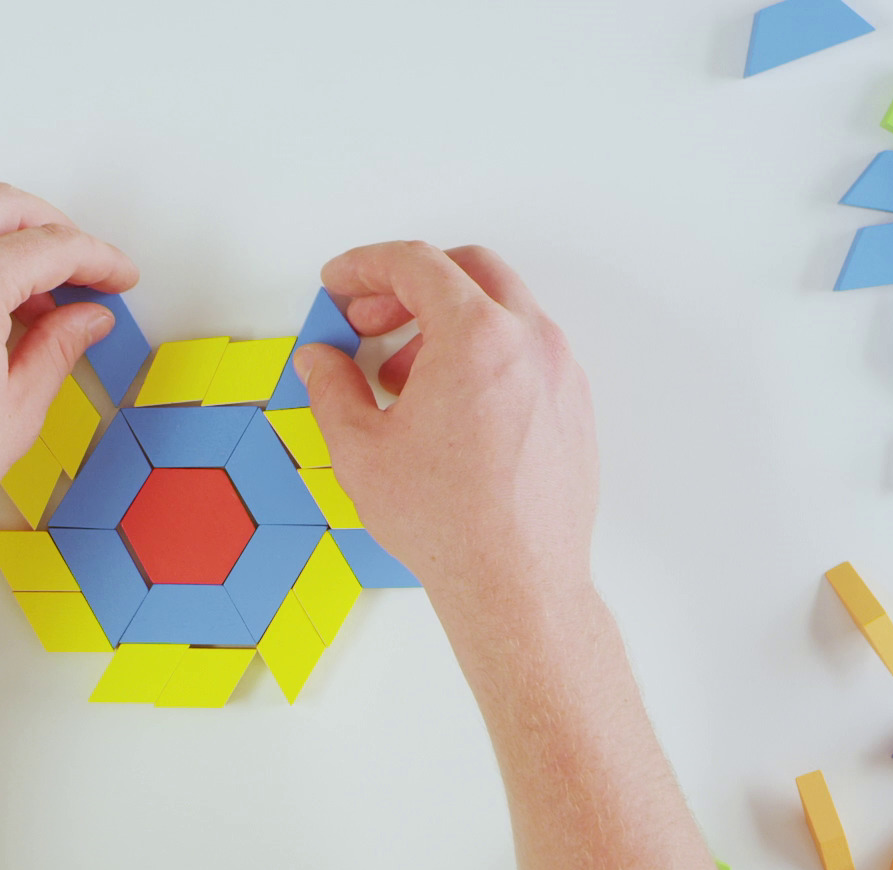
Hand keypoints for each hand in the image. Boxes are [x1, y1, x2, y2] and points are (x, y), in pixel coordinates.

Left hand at [0, 183, 137, 559]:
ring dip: (1, 240)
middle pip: (2, 206)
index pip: (51, 246)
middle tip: (81, 269)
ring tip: (32, 297)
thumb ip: (59, 347)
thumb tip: (86, 319)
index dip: (98, 258)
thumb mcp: (16, 407)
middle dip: (52, 228)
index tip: (116, 276)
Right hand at [294, 242, 597, 612]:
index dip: (365, 265)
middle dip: (409, 284)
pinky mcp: (573, 405)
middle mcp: (529, 341)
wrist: (516, 583)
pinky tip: (448, 404)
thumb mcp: (361, 450)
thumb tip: (320, 359)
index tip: (339, 282)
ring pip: (501, 310)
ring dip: (447, 322)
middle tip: (367, 320)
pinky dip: (483, 353)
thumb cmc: (449, 523)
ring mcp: (560, 372)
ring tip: (402, 376)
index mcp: (475, 336)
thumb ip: (332, 387)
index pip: (417, 264)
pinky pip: (525, 351)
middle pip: (468, 271)